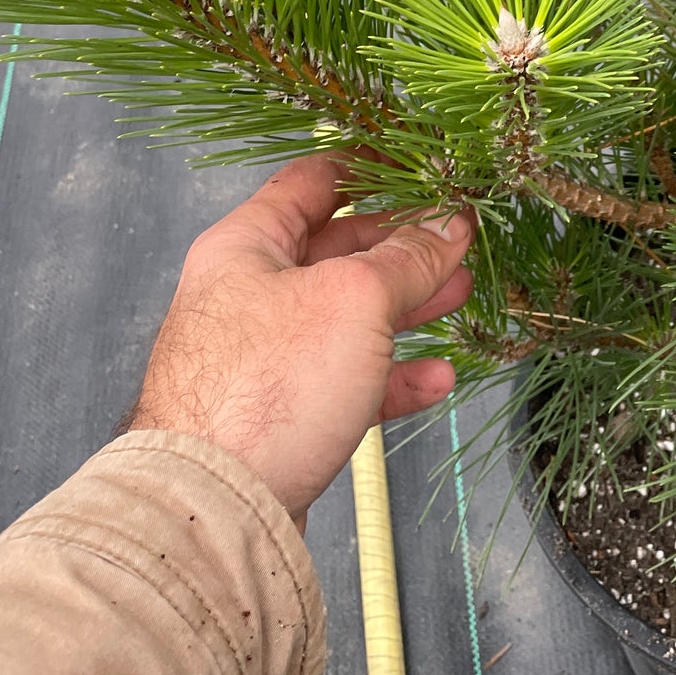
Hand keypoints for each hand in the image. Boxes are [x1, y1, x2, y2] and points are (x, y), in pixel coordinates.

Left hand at [124, 154, 473, 527]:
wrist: (216, 508)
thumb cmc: (266, 387)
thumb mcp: (354, 299)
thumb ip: (408, 258)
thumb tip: (449, 225)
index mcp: (247, 245)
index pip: (313, 182)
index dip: (371, 169)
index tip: (424, 166)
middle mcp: (247, 295)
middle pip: (336, 252)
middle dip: (403, 246)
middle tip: (457, 240)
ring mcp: (262, 358)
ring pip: (346, 318)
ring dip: (407, 306)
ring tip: (459, 295)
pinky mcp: (279, 416)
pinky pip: (345, 382)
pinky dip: (391, 376)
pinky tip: (435, 378)